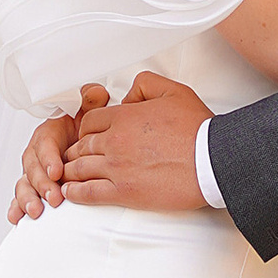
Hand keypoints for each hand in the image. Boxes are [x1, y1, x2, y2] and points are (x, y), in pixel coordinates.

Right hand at [8, 81, 106, 220]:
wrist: (84, 140)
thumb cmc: (84, 127)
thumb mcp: (89, 110)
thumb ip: (91, 101)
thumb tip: (96, 94)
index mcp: (49, 133)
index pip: (45, 144)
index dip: (49, 158)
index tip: (57, 171)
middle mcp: (37, 153)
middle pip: (33, 168)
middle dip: (42, 184)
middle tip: (54, 198)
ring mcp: (34, 172)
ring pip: (25, 184)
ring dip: (28, 198)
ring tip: (37, 211)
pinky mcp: (35, 187)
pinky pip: (21, 197)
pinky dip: (16, 208)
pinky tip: (16, 218)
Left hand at [61, 71, 211, 211]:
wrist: (211, 161)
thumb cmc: (197, 129)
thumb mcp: (173, 91)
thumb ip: (145, 85)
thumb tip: (128, 94)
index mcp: (124, 117)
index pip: (89, 122)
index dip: (85, 129)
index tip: (86, 136)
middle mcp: (115, 141)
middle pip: (81, 145)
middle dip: (76, 151)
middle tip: (74, 157)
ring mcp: (117, 168)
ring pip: (80, 168)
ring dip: (71, 171)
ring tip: (66, 175)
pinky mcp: (124, 192)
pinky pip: (89, 192)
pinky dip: (75, 192)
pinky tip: (70, 192)